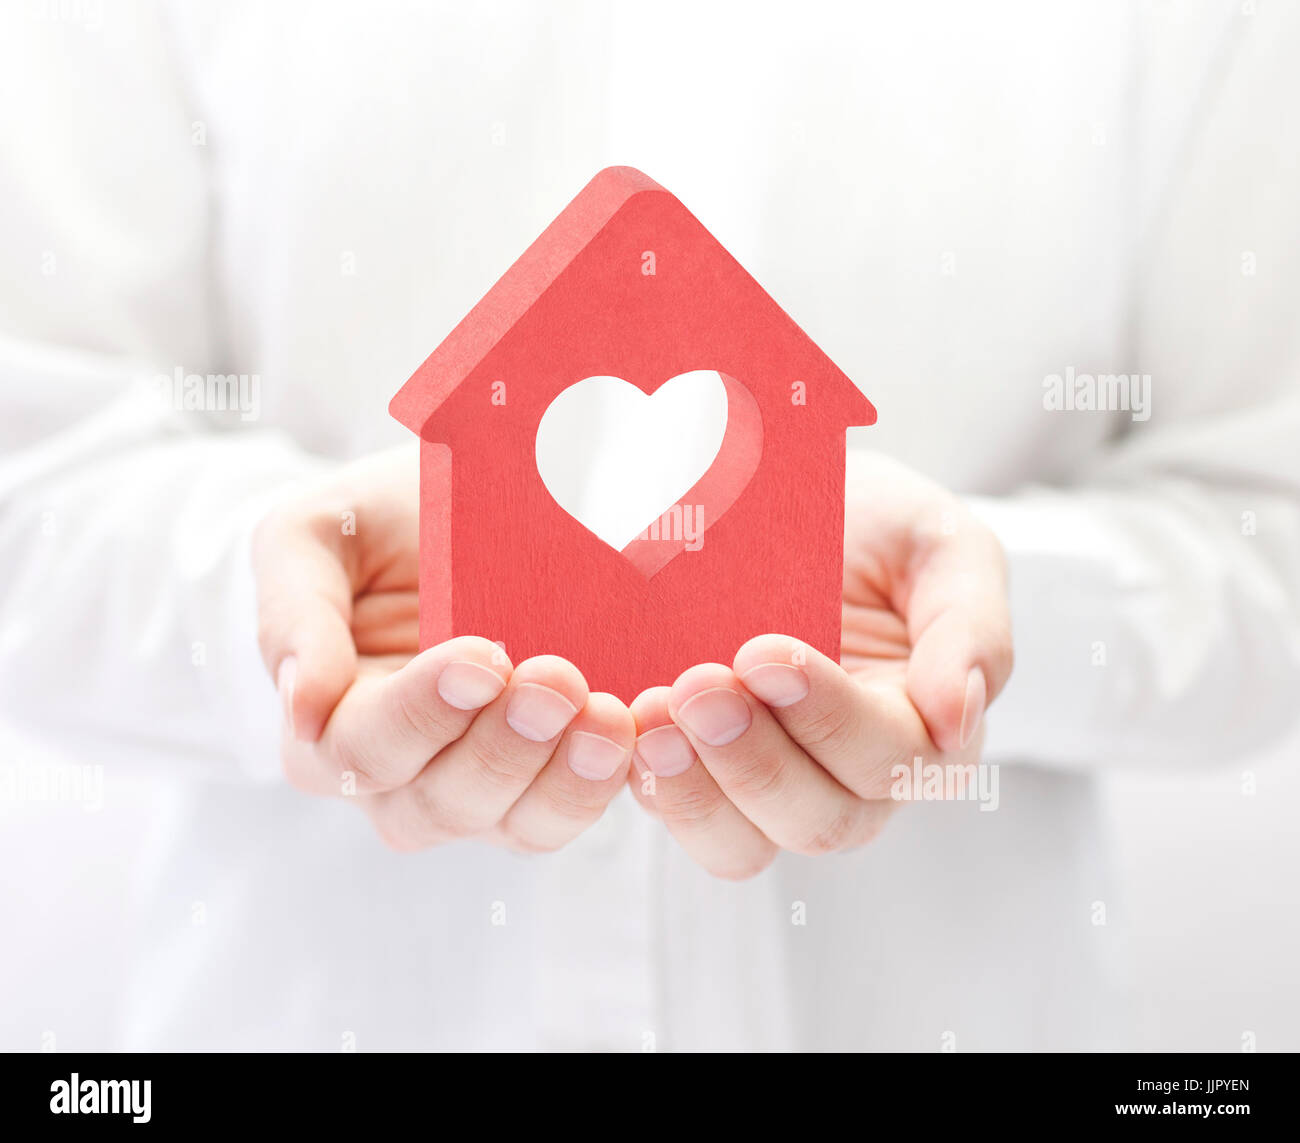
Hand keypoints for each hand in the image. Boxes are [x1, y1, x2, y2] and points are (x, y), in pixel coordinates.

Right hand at [252, 447, 633, 851]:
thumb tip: (300, 706)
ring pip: (515, 824)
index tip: (482, 656)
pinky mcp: (546, 778)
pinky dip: (608, 783)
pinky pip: (572, 809)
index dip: (422, 713)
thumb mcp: (310, 539)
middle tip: (557, 680)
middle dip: (503, 747)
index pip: (363, 749)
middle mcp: (400, 780)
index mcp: (329, 728)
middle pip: (441, 803)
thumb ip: (295, 613)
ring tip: (609, 722)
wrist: (443, 516)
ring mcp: (480, 788)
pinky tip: (636, 736)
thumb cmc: (367, 532)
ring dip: (565, 782)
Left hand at [628, 451, 1013, 878]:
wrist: (790, 503)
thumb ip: (971, 625)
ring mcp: (770, 780)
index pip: (891, 760)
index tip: (764, 651)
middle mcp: (849, 777)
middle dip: (754, 760)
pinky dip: (652, 786)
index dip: (828, 718)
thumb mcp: (944, 545)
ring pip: (744, 846)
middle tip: (697, 684)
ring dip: (698, 791)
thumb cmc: (878, 527)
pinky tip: (630, 731)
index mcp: (923, 730)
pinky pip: (680, 816)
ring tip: (654, 720)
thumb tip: (959, 719)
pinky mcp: (702, 771)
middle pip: (818, 820)